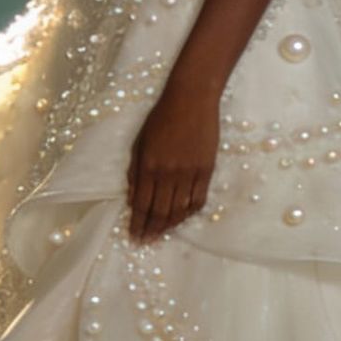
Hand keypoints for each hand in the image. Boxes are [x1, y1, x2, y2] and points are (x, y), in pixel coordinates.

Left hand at [127, 78, 220, 240]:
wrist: (191, 99)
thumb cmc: (160, 117)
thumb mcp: (139, 142)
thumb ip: (135, 172)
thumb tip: (133, 199)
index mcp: (149, 166)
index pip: (142, 204)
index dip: (138, 224)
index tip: (134, 236)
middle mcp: (169, 173)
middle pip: (161, 211)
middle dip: (152, 230)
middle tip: (146, 241)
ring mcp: (190, 173)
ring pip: (180, 210)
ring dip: (170, 225)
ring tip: (162, 235)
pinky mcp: (207, 169)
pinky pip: (198, 199)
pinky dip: (189, 212)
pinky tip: (182, 217)